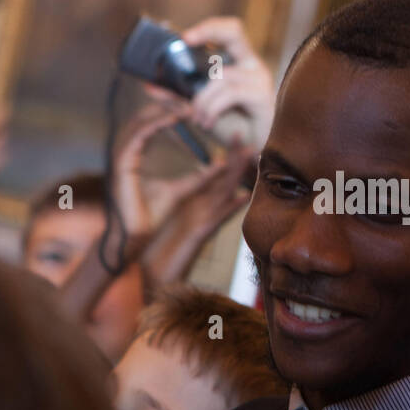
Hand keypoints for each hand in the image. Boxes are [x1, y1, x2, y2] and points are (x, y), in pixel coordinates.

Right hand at [110, 104, 197, 243]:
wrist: (136, 236)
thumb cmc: (152, 216)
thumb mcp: (181, 190)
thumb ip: (198, 177)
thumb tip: (220, 164)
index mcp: (134, 154)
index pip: (149, 122)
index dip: (168, 110)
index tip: (190, 105)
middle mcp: (124, 151)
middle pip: (143, 116)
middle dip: (166, 104)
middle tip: (191, 99)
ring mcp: (120, 156)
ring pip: (140, 121)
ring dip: (164, 111)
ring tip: (188, 107)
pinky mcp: (121, 163)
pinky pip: (138, 135)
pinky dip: (156, 124)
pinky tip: (175, 119)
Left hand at [142, 143, 252, 284]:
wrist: (158, 275)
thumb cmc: (162, 250)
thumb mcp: (172, 220)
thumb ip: (181, 202)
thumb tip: (185, 186)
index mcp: (197, 205)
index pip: (214, 176)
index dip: (225, 157)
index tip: (234, 137)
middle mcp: (205, 211)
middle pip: (224, 179)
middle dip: (235, 157)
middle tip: (244, 135)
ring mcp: (206, 221)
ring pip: (225, 193)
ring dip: (238, 175)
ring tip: (252, 157)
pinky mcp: (201, 233)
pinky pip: (219, 217)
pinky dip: (232, 207)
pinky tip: (244, 196)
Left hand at [179, 16, 274, 147]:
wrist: (255, 154)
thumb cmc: (233, 128)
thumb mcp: (200, 109)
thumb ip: (178, 96)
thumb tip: (150, 85)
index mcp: (238, 62)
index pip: (228, 31)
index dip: (208, 27)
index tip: (183, 36)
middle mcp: (251, 64)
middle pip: (234, 32)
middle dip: (208, 31)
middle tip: (186, 40)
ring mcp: (259, 78)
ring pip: (220, 75)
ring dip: (201, 99)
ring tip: (197, 119)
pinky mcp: (262, 96)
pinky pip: (230, 93)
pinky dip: (212, 108)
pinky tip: (207, 123)